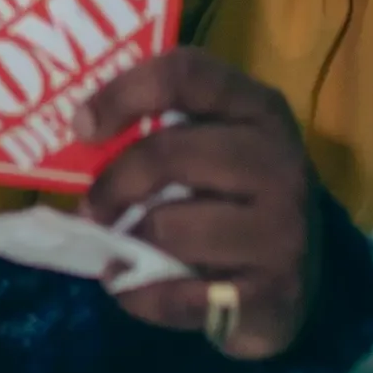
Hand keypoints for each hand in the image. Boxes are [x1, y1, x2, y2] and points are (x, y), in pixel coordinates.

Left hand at [78, 48, 321, 359]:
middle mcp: (279, 161)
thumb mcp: (210, 147)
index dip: (123, 94)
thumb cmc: (231, 197)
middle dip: (114, 185)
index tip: (81, 127)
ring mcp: (284, 228)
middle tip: (91, 209)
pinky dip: (142, 296)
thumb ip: (159, 131)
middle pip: (168, 154)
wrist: (295, 274)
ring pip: (169, 228)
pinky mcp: (275, 290)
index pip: (185, 76)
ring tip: (123, 248)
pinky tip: (137, 287)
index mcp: (257, 109)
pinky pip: (180, 294)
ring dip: (130, 243)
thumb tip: (78, 137)